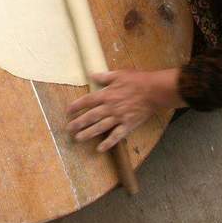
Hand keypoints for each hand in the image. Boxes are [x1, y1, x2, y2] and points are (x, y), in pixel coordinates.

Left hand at [66, 68, 184, 151]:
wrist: (154, 91)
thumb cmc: (137, 80)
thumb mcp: (119, 74)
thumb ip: (104, 76)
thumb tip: (92, 75)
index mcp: (107, 94)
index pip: (87, 101)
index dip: (76, 106)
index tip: (68, 111)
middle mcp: (110, 107)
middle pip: (91, 116)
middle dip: (78, 123)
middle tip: (68, 129)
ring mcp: (118, 118)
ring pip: (100, 127)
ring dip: (88, 133)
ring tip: (78, 138)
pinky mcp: (127, 125)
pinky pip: (116, 136)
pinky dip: (108, 143)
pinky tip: (100, 149)